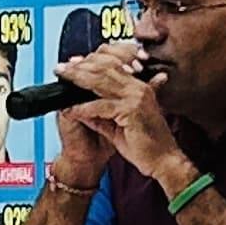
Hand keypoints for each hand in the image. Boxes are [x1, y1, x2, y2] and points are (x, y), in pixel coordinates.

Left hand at [56, 45, 188, 190]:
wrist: (164, 162)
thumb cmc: (147, 147)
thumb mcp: (118, 126)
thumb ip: (101, 114)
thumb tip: (81, 107)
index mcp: (139, 87)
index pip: (113, 65)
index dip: (91, 62)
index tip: (73, 63)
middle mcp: (138, 88)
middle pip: (104, 68)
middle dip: (80, 67)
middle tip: (61, 67)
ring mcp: (136, 97)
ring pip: (101, 81)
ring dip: (78, 79)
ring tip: (62, 78)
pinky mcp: (131, 111)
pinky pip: (101, 105)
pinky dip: (83, 107)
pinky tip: (71, 109)